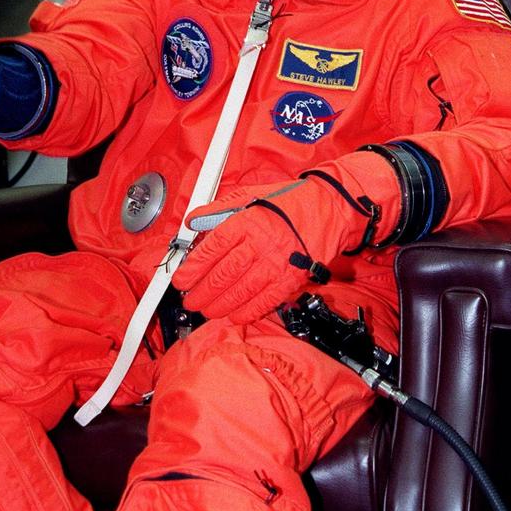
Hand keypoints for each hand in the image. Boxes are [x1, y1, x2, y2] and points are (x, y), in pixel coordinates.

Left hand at [175, 185, 324, 323]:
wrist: (329, 207)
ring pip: (241, 291)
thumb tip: (192, 221)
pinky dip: (249, 312)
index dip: (193, 268)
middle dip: (202, 292)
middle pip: (223, 274)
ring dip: (220, 305)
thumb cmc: (288, 202)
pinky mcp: (292, 279)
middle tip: (191, 301)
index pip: (211, 249)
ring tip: (208, 310)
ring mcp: (277, 263)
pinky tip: (235, 316)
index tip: (181, 280)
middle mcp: (260, 243)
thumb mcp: (249, 195)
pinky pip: (266, 301)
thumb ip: (217, 209)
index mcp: (246, 221)